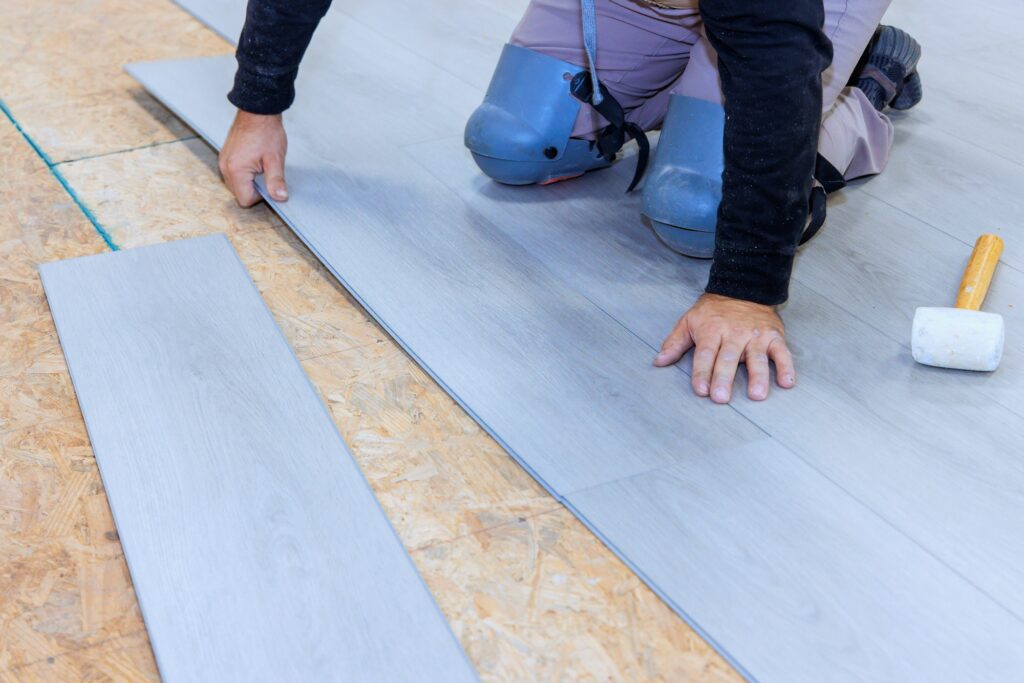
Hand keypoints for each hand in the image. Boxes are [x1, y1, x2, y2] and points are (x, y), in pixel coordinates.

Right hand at [218, 110, 288, 206]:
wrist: (257, 111)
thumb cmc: (266, 132)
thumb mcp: (275, 159)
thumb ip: (276, 181)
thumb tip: (280, 198)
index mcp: (236, 170)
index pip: (245, 200)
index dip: (260, 196)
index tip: (269, 183)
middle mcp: (225, 167)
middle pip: (239, 194)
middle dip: (254, 189)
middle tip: (266, 172)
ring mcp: (223, 161)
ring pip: (236, 185)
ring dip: (250, 181)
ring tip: (260, 165)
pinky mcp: (225, 156)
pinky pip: (234, 174)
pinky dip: (245, 173)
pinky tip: (254, 161)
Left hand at [654, 293, 795, 402]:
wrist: (744, 287)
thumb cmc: (713, 311)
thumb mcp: (689, 321)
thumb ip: (675, 343)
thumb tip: (658, 362)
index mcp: (712, 331)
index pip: (705, 354)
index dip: (702, 372)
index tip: (700, 389)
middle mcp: (734, 334)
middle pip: (728, 358)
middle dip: (724, 378)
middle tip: (721, 398)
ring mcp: (755, 336)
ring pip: (757, 358)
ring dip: (758, 376)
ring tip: (756, 394)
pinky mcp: (774, 336)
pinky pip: (782, 352)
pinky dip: (786, 367)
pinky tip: (787, 382)